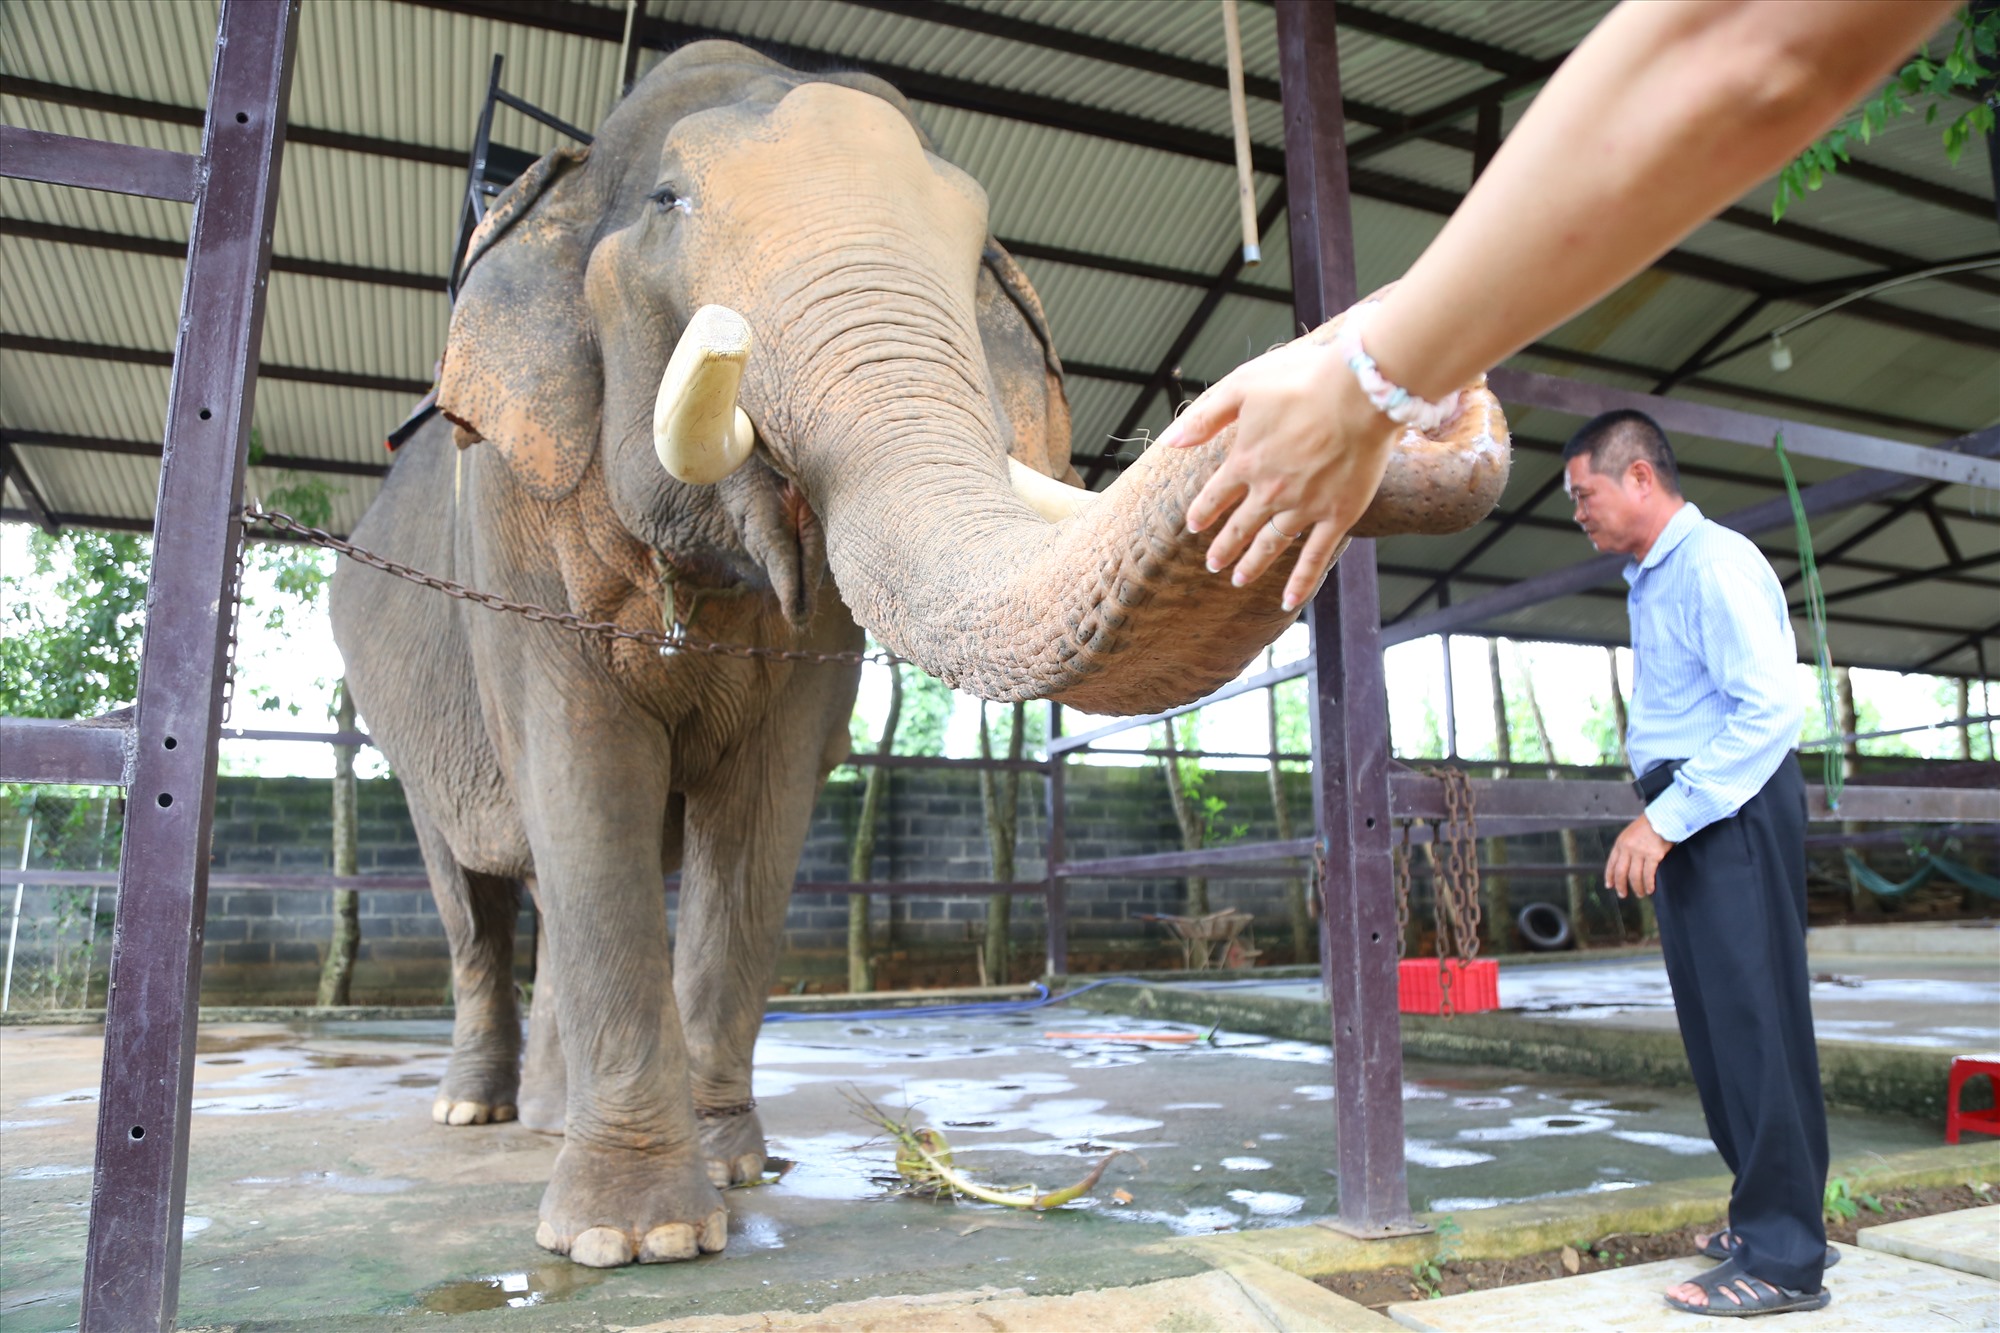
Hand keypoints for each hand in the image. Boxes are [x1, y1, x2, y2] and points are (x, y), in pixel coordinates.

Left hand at [1157, 339, 1397, 611]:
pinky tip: (1289, 600)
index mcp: (1245, 461)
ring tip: (1239, 579)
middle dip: (1223, 546)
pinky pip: (1315, 556)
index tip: (1194, 525)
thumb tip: (1170, 441)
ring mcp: (1303, 507)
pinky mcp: (1337, 515)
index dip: (1203, 511)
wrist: (1357, 393)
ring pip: (1270, 545)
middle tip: (1212, 563)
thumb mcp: (1242, 386)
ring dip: (1252, 565)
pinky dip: (1300, 581)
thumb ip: (1205, 417)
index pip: (1215, 495)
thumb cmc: (1302, 381)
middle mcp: (1269, 491)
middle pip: (1239, 526)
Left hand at [1603, 814, 1674, 897]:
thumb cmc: (1649, 825)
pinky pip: (1649, 874)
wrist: (1663, 817)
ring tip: (1640, 894)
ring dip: (1637, 887)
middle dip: (1620, 886)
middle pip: (1621, 872)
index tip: (1609, 885)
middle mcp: (1628, 848)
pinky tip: (1650, 889)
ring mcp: (1640, 852)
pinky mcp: (1654, 855)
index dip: (1609, 876)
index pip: (1611, 863)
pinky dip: (1648, 884)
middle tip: (1622, 895)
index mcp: (1620, 843)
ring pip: (1634, 876)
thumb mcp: (1630, 834)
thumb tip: (1624, 864)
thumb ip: (1626, 847)